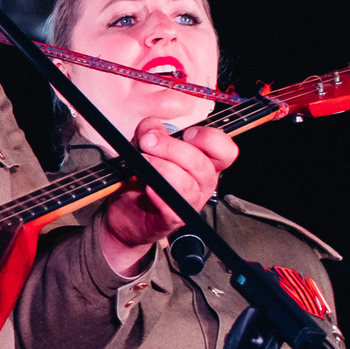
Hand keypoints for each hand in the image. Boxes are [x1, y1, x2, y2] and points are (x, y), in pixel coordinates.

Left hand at [95, 116, 237, 275]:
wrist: (125, 209)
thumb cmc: (143, 176)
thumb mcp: (144, 146)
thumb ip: (150, 132)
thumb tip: (152, 129)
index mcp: (204, 161)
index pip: (224, 150)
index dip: (209, 139)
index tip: (186, 133)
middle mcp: (203, 182)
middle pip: (202, 165)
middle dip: (172, 148)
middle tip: (148, 142)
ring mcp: (190, 202)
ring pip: (188, 185)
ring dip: (162, 169)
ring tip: (143, 161)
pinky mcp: (173, 218)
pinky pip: (172, 208)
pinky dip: (159, 195)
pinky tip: (147, 186)